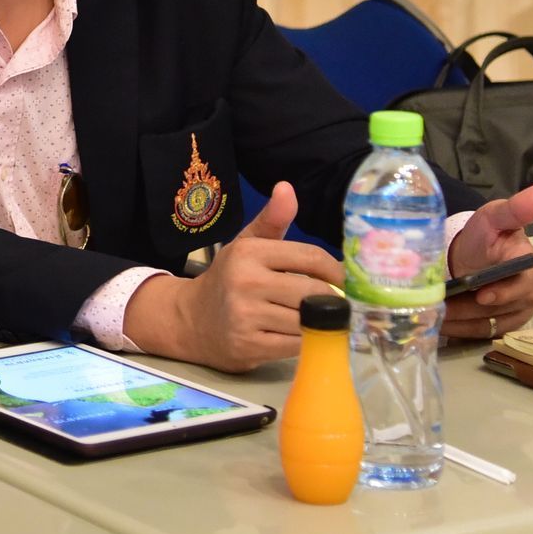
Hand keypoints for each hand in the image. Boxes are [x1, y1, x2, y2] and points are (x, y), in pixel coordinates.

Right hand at [123, 182, 344, 371]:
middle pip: (314, 293)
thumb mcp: (246, 245)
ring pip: (307, 322)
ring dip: (318, 324)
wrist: (191, 320)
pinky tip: (299, 336)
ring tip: (317, 320)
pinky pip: (296, 346)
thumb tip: (287, 187)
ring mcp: (246, 317)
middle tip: (333, 304)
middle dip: (330, 301)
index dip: (335, 270)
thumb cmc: (228, 279)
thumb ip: (272, 219)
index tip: (342, 280)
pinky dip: (305, 343)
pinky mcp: (249, 347)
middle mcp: (246, 282)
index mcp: (248, 253)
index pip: (311, 257)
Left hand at [442, 183, 532, 339]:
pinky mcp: (506, 323)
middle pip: (500, 307)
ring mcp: (520, 309)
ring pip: (490, 322)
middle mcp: (530, 289)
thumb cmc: (485, 234)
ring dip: (461, 322)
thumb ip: (516, 208)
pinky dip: (463, 331)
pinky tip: (443, 326)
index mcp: (530, 263)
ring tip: (435, 316)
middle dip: (469, 308)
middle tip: (441, 308)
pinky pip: (485, 332)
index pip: (522, 283)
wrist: (473, 252)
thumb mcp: (495, 217)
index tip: (481, 295)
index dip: (503, 292)